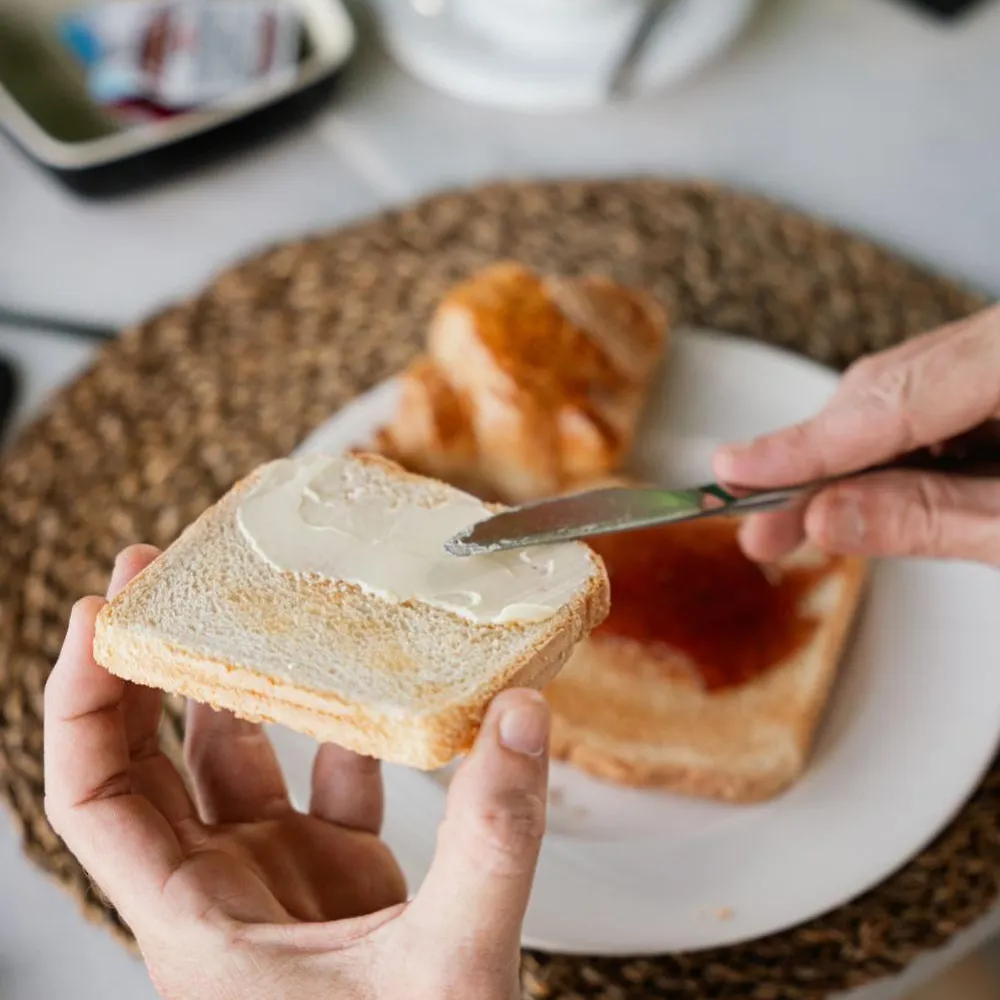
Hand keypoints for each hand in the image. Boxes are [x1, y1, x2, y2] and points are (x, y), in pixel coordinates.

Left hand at [45, 546, 550, 999]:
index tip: (100, 612)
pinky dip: (344, 728)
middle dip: (142, 662)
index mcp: (195, 920)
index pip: (94, 796)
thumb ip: (491, 842)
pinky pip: (325, 780)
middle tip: (157, 569)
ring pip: (233, 761)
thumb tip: (520, 716)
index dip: (80, 700)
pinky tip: (373, 684)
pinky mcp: (340, 878)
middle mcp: (221, 892)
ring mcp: (281, 882)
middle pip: (145, 761)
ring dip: (239, 682)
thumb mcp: (446, 968)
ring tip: (253, 600)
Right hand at [713, 304, 999, 566]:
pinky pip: (932, 403)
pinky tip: (869, 494)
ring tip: (806, 522)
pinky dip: (894, 453)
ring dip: (852, 462)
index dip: (806, 443)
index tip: (735, 471)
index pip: (894, 399)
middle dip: (820, 462)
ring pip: (901, 394)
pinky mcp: (992, 378)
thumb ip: (931, 517)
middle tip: (763, 525)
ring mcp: (993, 356)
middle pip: (887, 389)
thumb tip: (828, 517)